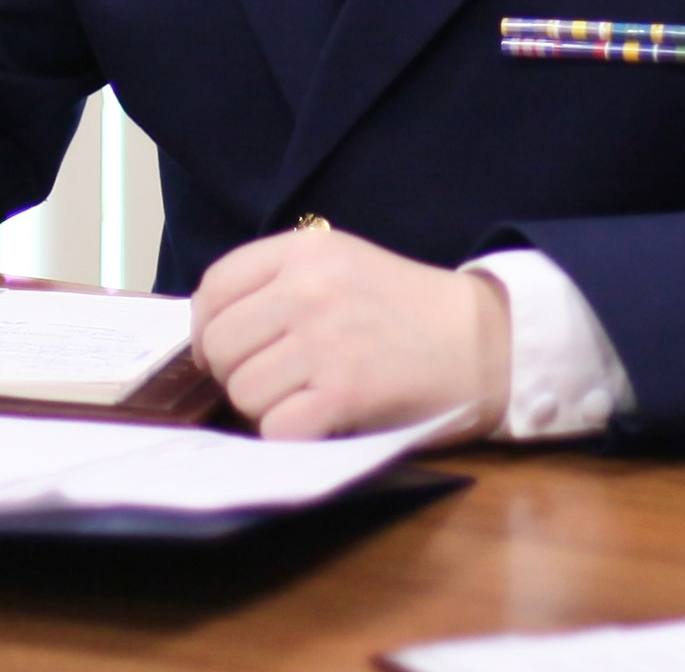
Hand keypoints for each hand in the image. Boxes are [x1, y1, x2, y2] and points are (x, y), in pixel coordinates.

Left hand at [190, 225, 510, 440]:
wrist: (479, 340)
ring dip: (262, 408)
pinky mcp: (344, 391)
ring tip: (298, 400)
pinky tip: (316, 422)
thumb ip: (281, 282)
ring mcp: (325, 340)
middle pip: (221, 343)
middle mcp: (308, 288)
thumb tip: (212, 333)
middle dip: (232, 374)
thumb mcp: (342, 264)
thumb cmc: (405, 307)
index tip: (219, 350)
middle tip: (268, 382)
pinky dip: (288, 434)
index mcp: (305, 250)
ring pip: (243, 390)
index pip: (216, 287)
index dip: (205, 327)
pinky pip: (276, 427)